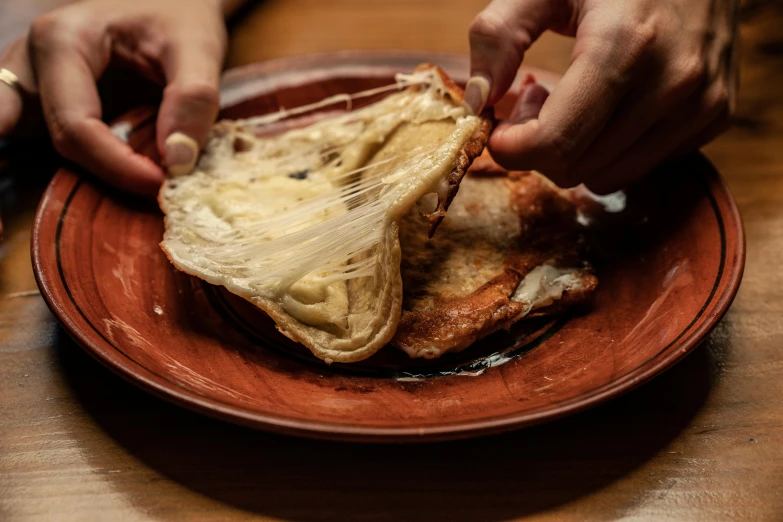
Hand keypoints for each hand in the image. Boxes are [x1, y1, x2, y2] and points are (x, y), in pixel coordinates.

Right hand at [0, 0, 228, 196]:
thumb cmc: (180, 12)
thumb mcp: (198, 46)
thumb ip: (193, 98)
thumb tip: (178, 161)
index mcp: (62, 40)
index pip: (76, 124)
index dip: (117, 165)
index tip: (161, 185)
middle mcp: (32, 59)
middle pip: (56, 137)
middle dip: (103, 171)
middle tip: (153, 188)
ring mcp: (31, 80)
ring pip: (40, 142)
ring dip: (82, 168)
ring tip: (133, 178)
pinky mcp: (43, 97)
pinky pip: (43, 138)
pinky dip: (76, 158)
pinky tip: (110, 169)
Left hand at [466, 0, 739, 193]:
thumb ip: (499, 36)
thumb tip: (477, 102)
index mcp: (625, 45)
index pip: (556, 143)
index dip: (512, 149)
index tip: (496, 130)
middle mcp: (673, 82)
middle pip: (576, 168)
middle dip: (539, 147)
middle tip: (534, 101)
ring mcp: (702, 102)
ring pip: (608, 176)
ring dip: (575, 151)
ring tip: (572, 99)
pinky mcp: (717, 114)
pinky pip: (642, 165)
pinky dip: (612, 147)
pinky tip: (610, 103)